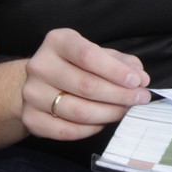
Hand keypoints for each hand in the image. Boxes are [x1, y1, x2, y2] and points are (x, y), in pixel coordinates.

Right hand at [21, 28, 151, 141]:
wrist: (37, 82)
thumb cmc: (74, 65)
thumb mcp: (98, 54)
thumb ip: (122, 63)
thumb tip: (142, 78)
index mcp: (57, 41)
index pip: (88, 55)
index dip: (116, 71)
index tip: (138, 82)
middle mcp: (40, 65)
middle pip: (86, 85)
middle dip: (120, 95)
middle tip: (140, 99)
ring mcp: (32, 93)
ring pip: (78, 111)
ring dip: (109, 113)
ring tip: (125, 111)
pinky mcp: (30, 119)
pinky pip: (67, 130)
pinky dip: (90, 129)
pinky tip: (103, 122)